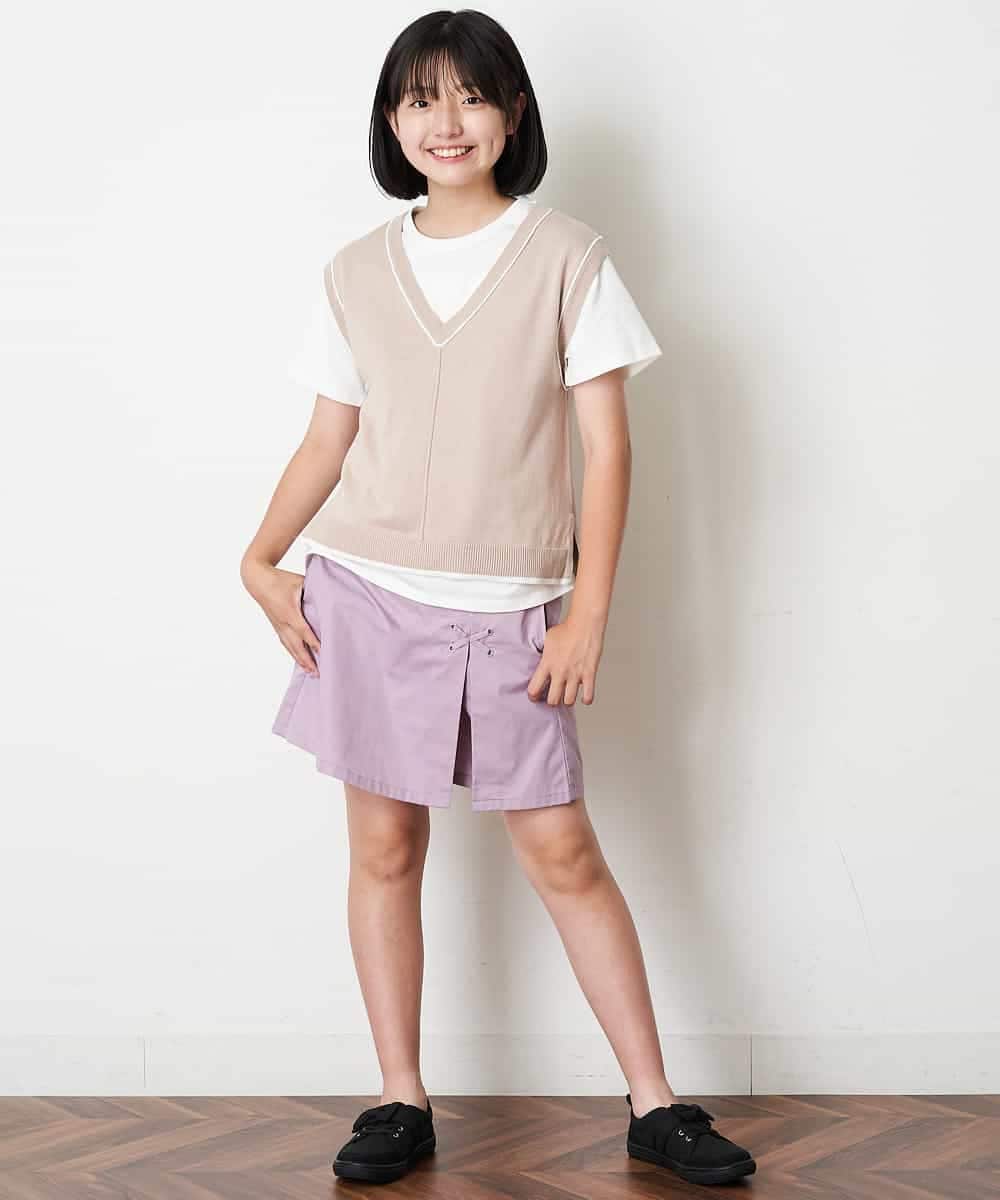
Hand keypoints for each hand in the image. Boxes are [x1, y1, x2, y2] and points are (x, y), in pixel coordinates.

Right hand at [242, 558, 320, 675]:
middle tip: (318, 673)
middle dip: (307, 660)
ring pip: (290, 647)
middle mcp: (283, 622)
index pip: (304, 631)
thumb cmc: (279, 579)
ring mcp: (278, 626)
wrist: (257, 581)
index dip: (313, 642)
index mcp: (290, 612)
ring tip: (310, 672)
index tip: (323, 652)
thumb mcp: (300, 582)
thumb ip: (314, 591)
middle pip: (296, 645)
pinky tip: (299, 660)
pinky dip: (293, 653)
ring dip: (300, 660)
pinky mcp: (276, 626)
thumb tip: (330, 597)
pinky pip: (285, 643)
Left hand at [526, 615, 603, 705]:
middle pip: (552, 700)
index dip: (533, 696)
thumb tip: (543, 663)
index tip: (536, 696)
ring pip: (569, 701)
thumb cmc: (567, 628)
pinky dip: (586, 699)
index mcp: (547, 664)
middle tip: (554, 697)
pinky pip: (588, 696)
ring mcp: (575, 674)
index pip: (534, 689)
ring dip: (568, 700)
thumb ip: (545, 656)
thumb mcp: (547, 640)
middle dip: (552, 701)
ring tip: (568, 695)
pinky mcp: (589, 674)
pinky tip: (584, 696)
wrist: (585, 623)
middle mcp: (560, 672)